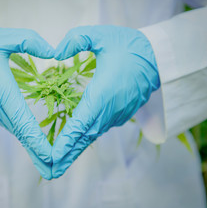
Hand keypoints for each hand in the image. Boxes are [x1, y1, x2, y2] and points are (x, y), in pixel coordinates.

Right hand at [0, 27, 54, 178]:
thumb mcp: (4, 38)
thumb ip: (31, 42)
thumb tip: (55, 51)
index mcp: (2, 92)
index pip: (23, 122)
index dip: (37, 142)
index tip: (51, 158)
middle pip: (21, 135)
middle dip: (39, 154)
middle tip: (56, 171)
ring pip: (16, 132)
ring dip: (32, 147)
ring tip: (50, 161)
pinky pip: (10, 125)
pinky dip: (24, 135)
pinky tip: (35, 141)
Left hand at [52, 26, 159, 177]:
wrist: (156, 58)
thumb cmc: (127, 46)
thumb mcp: (101, 35)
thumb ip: (77, 39)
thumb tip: (55, 52)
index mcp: (103, 93)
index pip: (82, 121)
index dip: (67, 140)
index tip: (54, 156)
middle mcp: (109, 110)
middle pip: (84, 137)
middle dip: (66, 155)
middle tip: (50, 172)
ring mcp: (115, 115)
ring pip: (91, 137)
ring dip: (74, 151)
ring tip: (57, 166)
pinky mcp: (118, 115)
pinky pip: (97, 131)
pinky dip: (83, 141)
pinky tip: (72, 148)